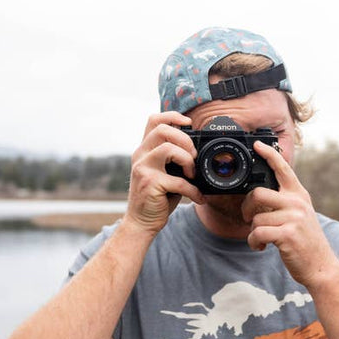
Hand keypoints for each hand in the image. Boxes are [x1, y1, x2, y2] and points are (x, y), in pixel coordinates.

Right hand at [123, 112, 205, 235]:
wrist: (141, 222)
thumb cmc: (157, 197)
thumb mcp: (163, 172)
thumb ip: (173, 159)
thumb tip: (198, 149)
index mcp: (144, 149)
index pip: (154, 120)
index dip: (172, 116)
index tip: (189, 123)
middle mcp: (140, 155)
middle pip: (162, 130)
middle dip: (185, 139)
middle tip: (193, 156)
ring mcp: (143, 168)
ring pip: (168, 148)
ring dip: (187, 160)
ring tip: (193, 174)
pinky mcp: (150, 184)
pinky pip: (178, 181)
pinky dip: (193, 190)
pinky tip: (198, 197)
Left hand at [241, 140, 338, 289]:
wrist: (321, 265)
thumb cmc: (306, 241)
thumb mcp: (301, 214)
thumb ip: (285, 201)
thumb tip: (260, 195)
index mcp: (299, 195)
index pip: (283, 169)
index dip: (268, 155)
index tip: (257, 145)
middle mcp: (297, 203)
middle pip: (258, 194)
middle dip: (247, 208)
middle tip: (248, 218)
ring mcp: (293, 218)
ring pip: (256, 219)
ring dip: (253, 232)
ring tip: (262, 240)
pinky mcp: (287, 235)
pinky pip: (257, 233)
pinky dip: (254, 242)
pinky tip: (262, 247)